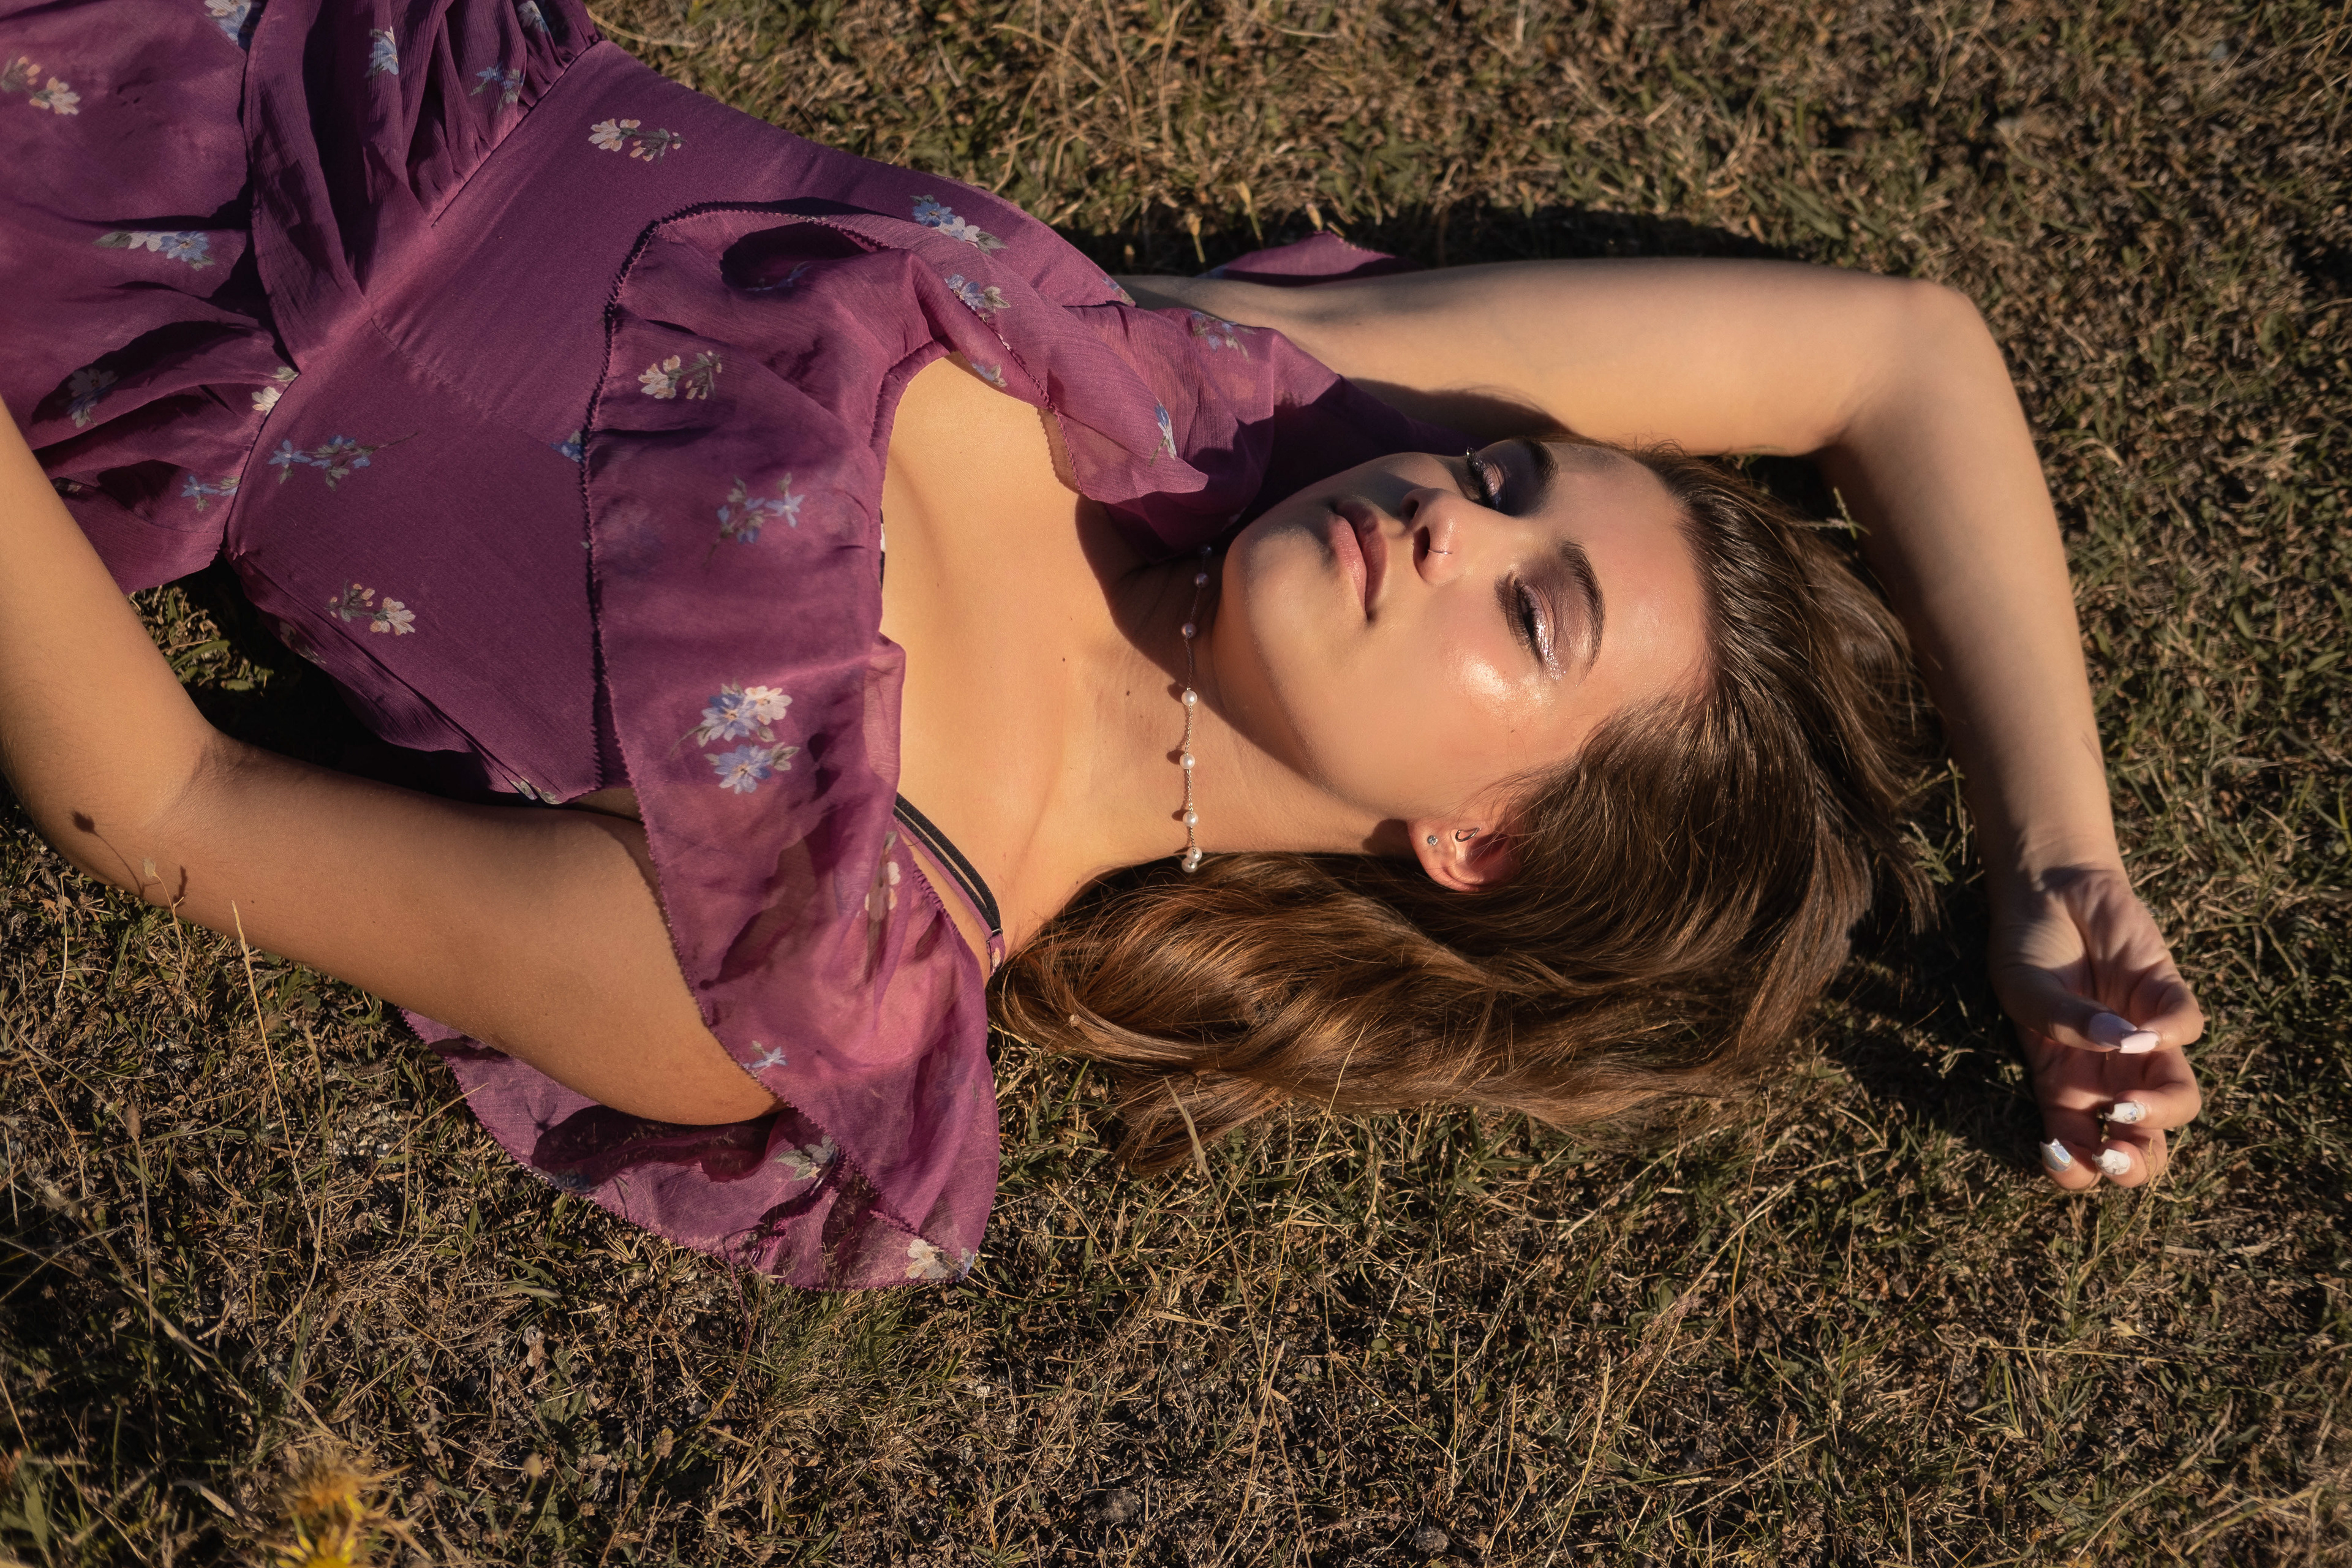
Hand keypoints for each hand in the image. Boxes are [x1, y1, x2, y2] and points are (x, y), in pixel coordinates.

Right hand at [1987, 862, 2204, 1189]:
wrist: (2049, 888)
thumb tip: (2121, 1044)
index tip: (2059, 1148)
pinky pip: (2188, 1030)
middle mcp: (2109, 1073)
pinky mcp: (2167, 998)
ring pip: (2181, 1101)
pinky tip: (2139, 1027)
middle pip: (2142, 1146)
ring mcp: (2144, 1041)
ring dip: (2158, 1113)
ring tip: (2128, 1100)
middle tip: (2116, 1152)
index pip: (2079, 1153)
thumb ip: (2064, 1022)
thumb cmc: (2027, 948)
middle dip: (2135, 1166)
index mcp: (2064, 1085)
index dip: (2074, 1169)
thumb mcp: (2023, 990)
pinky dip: (2170, 1035)